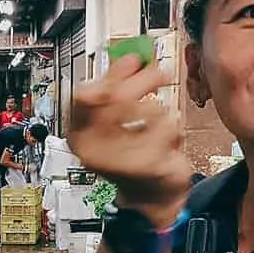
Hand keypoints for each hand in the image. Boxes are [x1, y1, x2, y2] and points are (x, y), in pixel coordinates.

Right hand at [70, 55, 192, 224]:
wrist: (149, 197)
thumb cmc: (131, 156)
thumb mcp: (115, 121)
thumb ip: (116, 88)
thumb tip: (131, 56)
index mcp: (79, 135)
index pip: (86, 94)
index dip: (113, 73)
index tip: (133, 60)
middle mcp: (93, 149)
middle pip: (117, 96)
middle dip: (144, 79)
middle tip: (159, 74)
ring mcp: (119, 159)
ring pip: (150, 110)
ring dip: (162, 113)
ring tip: (157, 127)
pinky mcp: (147, 166)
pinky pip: (169, 128)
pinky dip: (174, 132)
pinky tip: (166, 144)